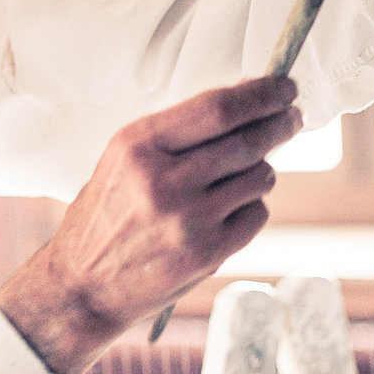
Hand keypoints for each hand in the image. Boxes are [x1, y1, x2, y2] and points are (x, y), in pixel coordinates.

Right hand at [0, 76, 300, 373]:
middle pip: (247, 140)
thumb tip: (244, 103)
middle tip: (291, 118)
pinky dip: (250, 208)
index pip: (217, 108)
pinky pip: (256, 214)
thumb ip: (178, 134)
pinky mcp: (207, 253)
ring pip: (260, 176)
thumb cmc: (105, 216)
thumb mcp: (123, 161)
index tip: (283, 88)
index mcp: (137, 146)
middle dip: (279, 124)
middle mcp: (162, 180)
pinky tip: (225, 213)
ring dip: (260, 171)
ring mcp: (188, 219)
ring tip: (237, 179)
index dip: (261, 94)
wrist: (82, 285)